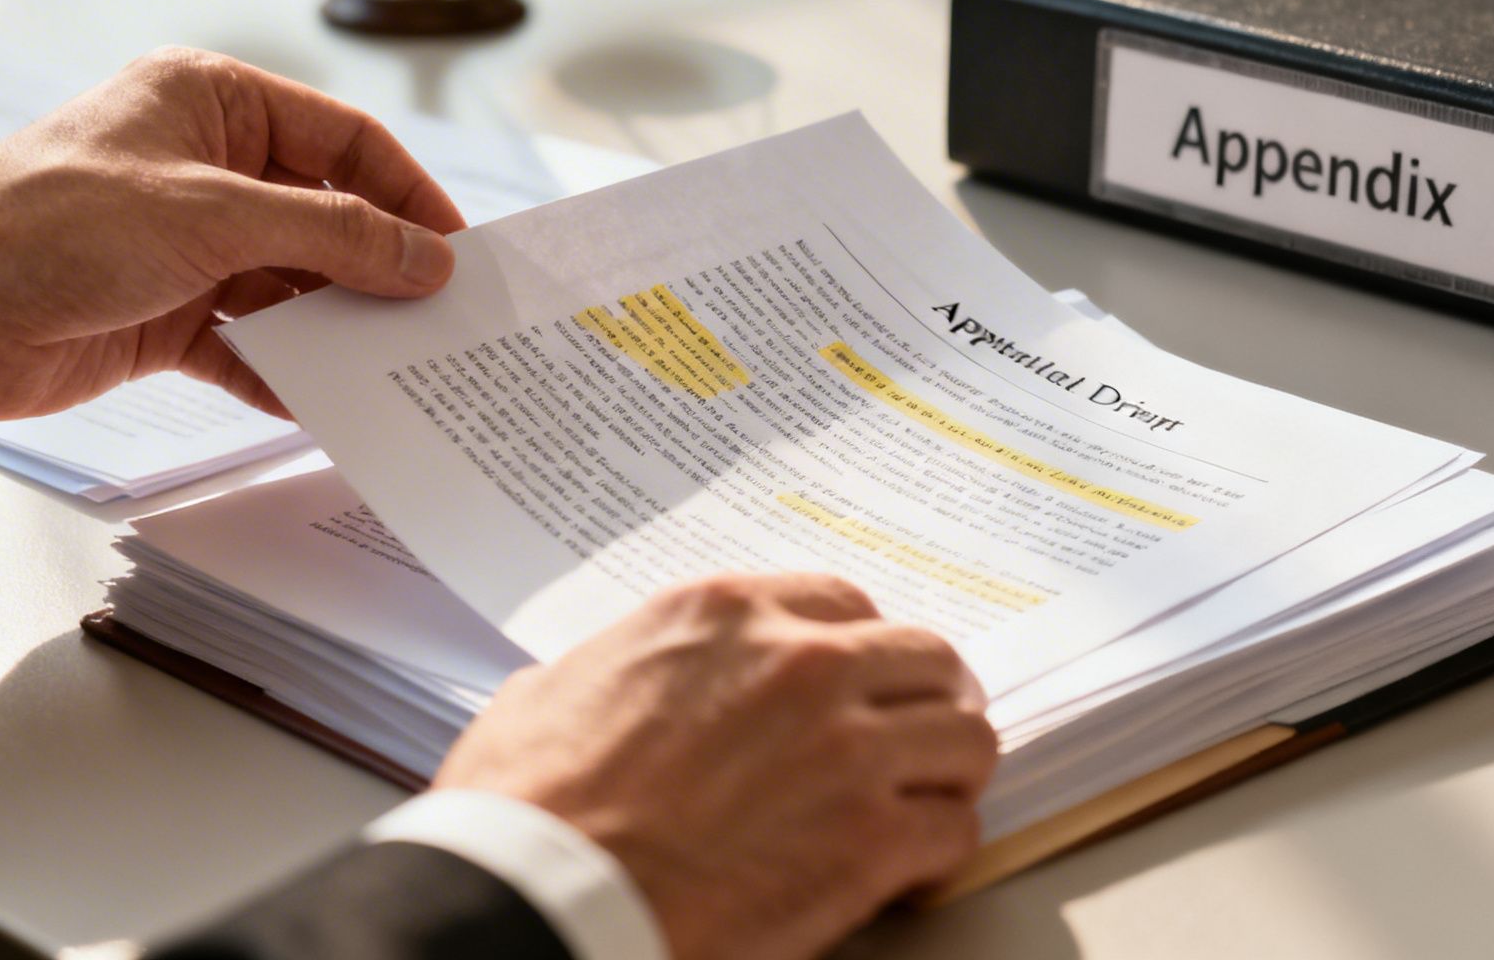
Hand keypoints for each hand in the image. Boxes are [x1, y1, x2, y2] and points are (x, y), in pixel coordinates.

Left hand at [0, 47, 464, 422]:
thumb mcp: (213, 215)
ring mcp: (186, 245)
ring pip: (292, 284)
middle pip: (325, 216)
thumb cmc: (53, 223)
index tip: (458, 250)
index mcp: (212, 102)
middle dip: (379, 267)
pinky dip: (283, 371)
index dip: (407, 193)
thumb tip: (427, 259)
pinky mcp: (164, 315)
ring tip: (397, 365)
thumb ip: (332, 236)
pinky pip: (249, 343)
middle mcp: (205, 167)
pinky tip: (323, 402)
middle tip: (441, 317)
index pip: (342, 139)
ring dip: (336, 325)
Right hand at [434, 573, 997, 959]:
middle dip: (924, 700)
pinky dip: (937, 853)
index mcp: (725, 614)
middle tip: (911, 741)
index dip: (858, 650)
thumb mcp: (553, 687)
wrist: (543, 888)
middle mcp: (800, 663)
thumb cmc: (529, 801)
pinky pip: (954, 829)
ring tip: (920, 804)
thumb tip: (599, 682)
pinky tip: (906, 870)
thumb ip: (614, 665)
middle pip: (924, 659)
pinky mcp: (869, 838)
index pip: (845, 604)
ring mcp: (846, 748)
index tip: (858, 683)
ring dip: (946, 772)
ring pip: (964, 736)